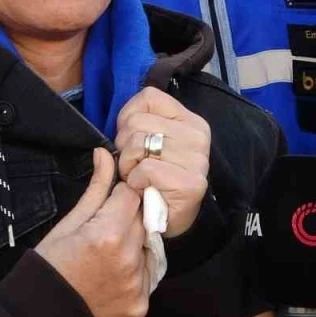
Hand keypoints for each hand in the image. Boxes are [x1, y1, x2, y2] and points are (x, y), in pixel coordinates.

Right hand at [35, 148, 149, 316]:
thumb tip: (106, 154)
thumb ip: (96, 189)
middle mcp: (129, 259)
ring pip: (149, 246)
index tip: (109, 203)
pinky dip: (137, 270)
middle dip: (129, 217)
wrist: (42, 315)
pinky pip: (149, 275)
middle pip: (144, 219)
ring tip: (109, 253)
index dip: (121, 195)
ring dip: (136, 243)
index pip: (133, 195)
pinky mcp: (141, 305)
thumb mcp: (69, 222)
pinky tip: (115, 272)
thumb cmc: (51, 263)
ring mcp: (138, 284)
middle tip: (106, 228)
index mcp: (109, 233)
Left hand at [114, 87, 210, 237]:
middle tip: (134, 166)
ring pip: (137, 144)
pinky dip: (135, 182)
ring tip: (138, 178)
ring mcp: (197, 160)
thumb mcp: (148, 142)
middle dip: (124, 147)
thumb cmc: (153, 178)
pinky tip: (144, 189)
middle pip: (136, 122)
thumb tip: (118, 123)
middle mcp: (198, 135)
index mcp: (189, 120)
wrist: (168, 219)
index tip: (131, 139)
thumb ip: (135, 124)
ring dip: (127, 166)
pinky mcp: (191, 183)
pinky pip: (145, 169)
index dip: (128, 117)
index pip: (148, 97)